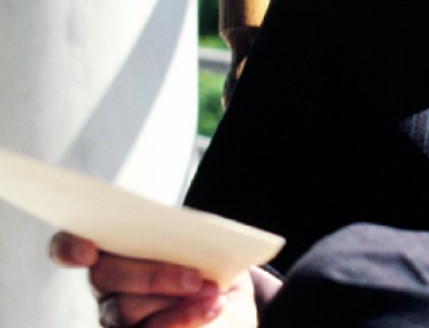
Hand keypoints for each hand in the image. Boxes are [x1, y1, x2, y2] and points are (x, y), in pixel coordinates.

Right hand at [49, 231, 258, 326]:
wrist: (232, 304)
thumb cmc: (215, 268)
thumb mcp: (210, 247)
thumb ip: (190, 237)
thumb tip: (191, 235)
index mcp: (117, 248)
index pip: (69, 246)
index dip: (69, 247)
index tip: (88, 251)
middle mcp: (107, 284)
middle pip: (104, 276)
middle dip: (152, 276)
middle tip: (195, 278)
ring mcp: (114, 317)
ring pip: (122, 310)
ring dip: (174, 302)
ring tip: (213, 296)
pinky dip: (180, 320)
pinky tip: (209, 309)